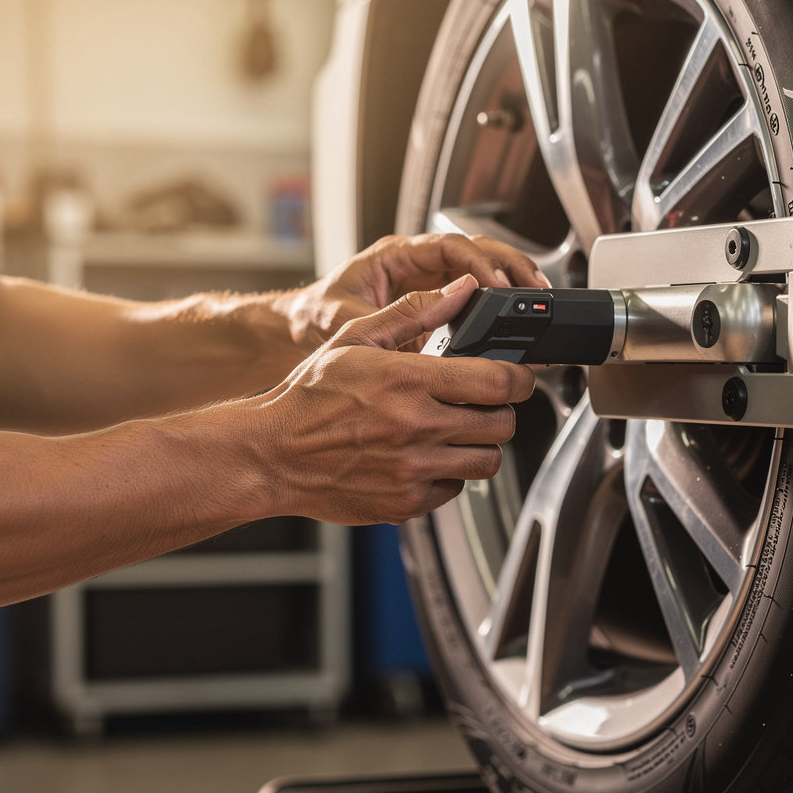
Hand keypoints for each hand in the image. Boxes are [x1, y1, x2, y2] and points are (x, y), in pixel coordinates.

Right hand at [261, 274, 535, 524]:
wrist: (273, 455)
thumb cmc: (310, 397)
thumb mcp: (356, 339)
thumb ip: (414, 312)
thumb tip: (462, 289)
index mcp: (407, 380)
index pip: (497, 382)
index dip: (519, 378)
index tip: (517, 377)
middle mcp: (415, 427)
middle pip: (501, 424)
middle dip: (501, 411)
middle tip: (483, 404)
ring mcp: (413, 469)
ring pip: (487, 461)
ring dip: (481, 444)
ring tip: (457, 431)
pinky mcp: (407, 503)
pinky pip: (455, 489)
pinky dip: (450, 474)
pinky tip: (426, 457)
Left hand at [284, 232, 550, 356]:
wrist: (300, 331)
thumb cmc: (314, 317)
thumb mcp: (346, 318)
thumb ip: (388, 318)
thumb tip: (430, 321)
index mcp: (396, 255)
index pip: (449, 246)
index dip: (478, 262)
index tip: (496, 285)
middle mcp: (416, 262)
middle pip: (475, 249)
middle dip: (508, 263)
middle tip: (533, 286)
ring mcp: (427, 282)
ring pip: (481, 267)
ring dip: (510, 279)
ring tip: (536, 295)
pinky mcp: (433, 305)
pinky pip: (474, 296)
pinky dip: (498, 303)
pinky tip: (515, 317)